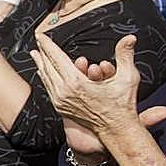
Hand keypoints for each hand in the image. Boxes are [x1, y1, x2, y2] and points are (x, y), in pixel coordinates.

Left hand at [30, 33, 165, 141]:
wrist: (116, 130)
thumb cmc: (122, 105)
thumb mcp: (128, 77)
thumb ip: (125, 55)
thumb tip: (130, 38)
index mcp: (76, 82)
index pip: (56, 58)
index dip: (48, 45)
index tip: (41, 35)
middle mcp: (64, 92)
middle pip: (47, 67)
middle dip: (42, 52)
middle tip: (38, 41)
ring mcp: (61, 102)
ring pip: (46, 79)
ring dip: (41, 65)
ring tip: (36, 54)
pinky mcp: (61, 108)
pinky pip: (49, 89)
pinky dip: (45, 78)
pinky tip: (43, 73)